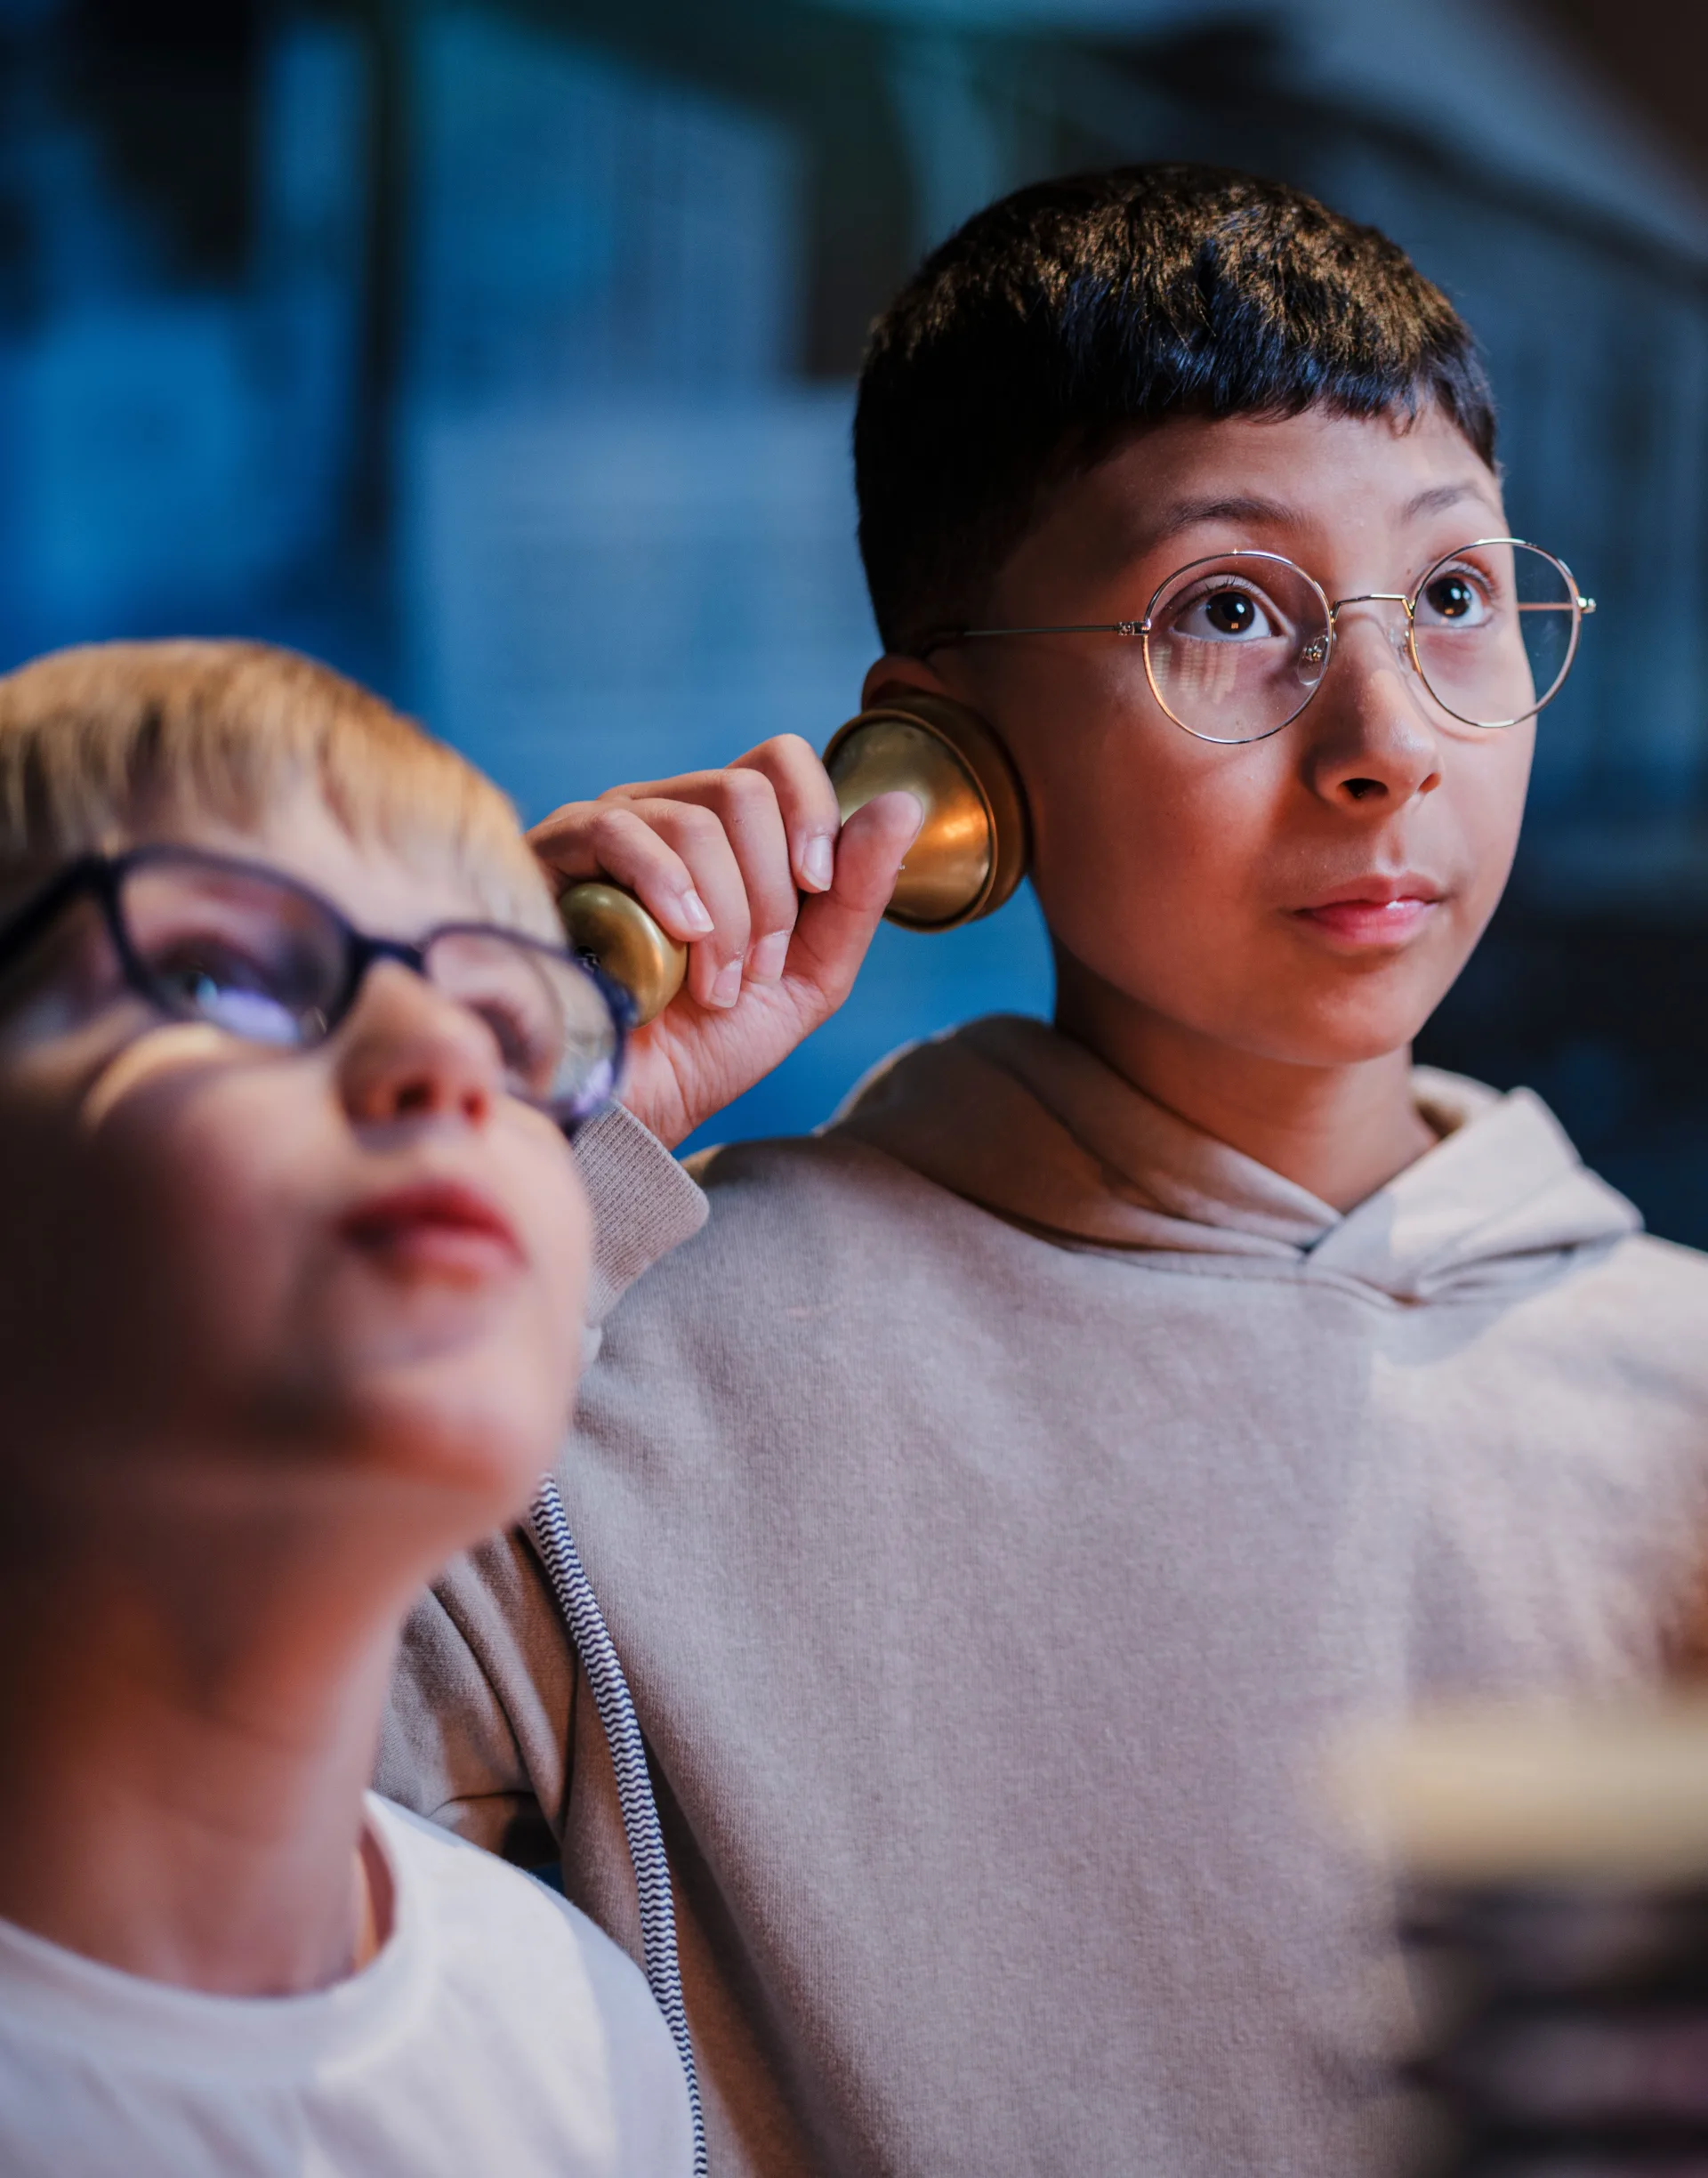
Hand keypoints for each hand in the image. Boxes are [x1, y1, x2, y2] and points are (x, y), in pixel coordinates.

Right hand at [530, 735, 921, 1147]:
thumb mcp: (811, 974)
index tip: (819, 889)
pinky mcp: (553, 856)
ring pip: (696, 818)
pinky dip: (668, 887)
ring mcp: (607, 829)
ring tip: (713, 986)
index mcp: (728, 832)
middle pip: (747, 788)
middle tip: (757, 970)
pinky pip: (619, 830)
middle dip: (773, 893)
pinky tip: (677, 943)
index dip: (814, 813)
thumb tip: (903, 802)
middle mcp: (666, 814)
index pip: (780, 759)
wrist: (638, 1109)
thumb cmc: (712, 1044)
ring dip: (727, 917)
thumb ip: (858, 892)